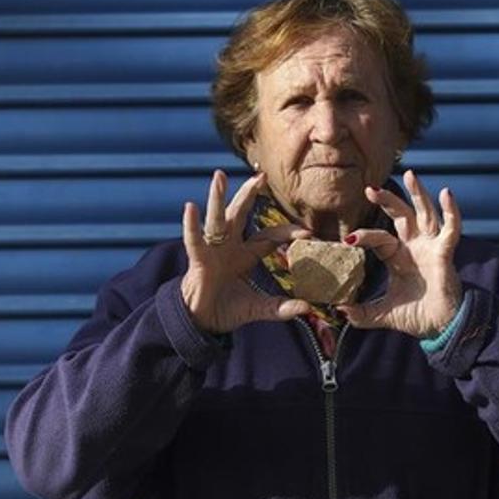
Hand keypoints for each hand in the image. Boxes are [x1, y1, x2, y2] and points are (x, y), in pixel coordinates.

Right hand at [181, 170, 312, 333]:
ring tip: (219, 176)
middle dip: (249, 194)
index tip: (307, 232)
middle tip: (261, 175)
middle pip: (240, 214)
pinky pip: (194, 240)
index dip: (287, 233)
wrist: (201, 322)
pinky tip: (190, 208)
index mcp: (245, 255)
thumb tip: (305, 308)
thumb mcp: (258, 308)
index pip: (269, 237)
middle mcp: (229, 246)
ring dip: (217, 198)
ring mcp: (212, 250)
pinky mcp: (198, 259)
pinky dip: (191, 225)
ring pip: (217, 219)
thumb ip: (279, 308)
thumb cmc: (227, 310)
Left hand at [337, 170, 462, 338]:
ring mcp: (431, 247)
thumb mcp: (383, 313)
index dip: (365, 236)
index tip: (347, 238)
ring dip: (418, 194)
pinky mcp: (445, 253)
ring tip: (410, 174)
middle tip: (369, 189)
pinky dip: (451, 211)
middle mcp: (415, 247)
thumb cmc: (417, 316)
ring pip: (425, 214)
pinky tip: (447, 193)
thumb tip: (339, 311)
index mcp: (398, 257)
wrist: (442, 327)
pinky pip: (451, 229)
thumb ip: (362, 313)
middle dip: (387, 201)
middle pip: (401, 216)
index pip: (379, 238)